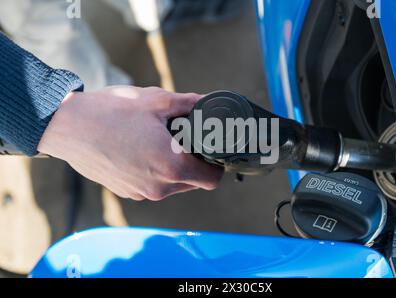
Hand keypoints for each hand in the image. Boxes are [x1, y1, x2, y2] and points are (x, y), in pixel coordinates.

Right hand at [38, 86, 222, 200]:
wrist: (67, 126)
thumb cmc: (111, 112)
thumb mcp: (156, 101)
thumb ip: (189, 103)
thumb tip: (208, 102)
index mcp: (171, 167)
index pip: (212, 180)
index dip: (216, 165)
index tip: (211, 151)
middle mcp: (158, 188)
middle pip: (193, 183)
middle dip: (195, 164)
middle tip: (184, 140)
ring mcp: (140, 192)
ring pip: (172, 186)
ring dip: (174, 168)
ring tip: (160, 142)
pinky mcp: (125, 191)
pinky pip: (151, 186)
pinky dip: (154, 172)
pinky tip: (141, 150)